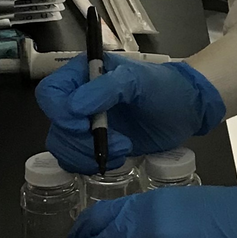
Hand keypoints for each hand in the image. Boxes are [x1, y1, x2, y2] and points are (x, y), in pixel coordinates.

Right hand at [35, 56, 224, 174]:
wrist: (186, 110)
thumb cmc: (164, 88)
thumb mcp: (138, 81)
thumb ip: (106, 89)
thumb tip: (73, 106)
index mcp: (83, 74)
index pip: (51, 93)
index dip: (60, 112)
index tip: (83, 125)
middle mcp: (78, 97)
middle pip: (56, 125)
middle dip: (82, 139)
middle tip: (115, 140)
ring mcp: (85, 123)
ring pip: (63, 146)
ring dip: (88, 154)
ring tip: (122, 148)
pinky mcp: (94, 145)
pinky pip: (75, 160)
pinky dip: (91, 164)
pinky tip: (117, 157)